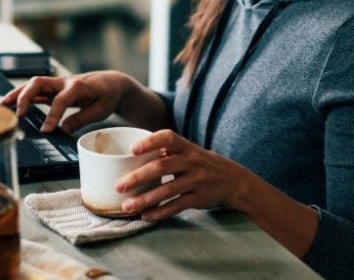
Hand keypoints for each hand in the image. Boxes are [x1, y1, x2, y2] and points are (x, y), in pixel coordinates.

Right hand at [0, 71, 133, 133]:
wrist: (111, 82)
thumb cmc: (107, 96)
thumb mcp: (100, 111)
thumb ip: (81, 119)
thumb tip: (62, 130)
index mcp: (78, 87)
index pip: (61, 100)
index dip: (52, 115)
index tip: (46, 131)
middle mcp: (65, 82)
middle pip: (39, 83)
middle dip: (26, 96)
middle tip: (18, 115)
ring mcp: (58, 83)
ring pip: (33, 84)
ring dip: (18, 93)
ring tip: (3, 105)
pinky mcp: (54, 88)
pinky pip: (36, 90)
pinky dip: (22, 95)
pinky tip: (10, 104)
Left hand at [115, 130, 251, 220]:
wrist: (234, 181)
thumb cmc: (202, 164)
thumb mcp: (189, 152)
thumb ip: (166, 151)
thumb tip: (132, 151)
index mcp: (187, 147)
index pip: (168, 138)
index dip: (150, 142)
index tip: (132, 149)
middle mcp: (192, 161)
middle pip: (162, 166)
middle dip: (138, 177)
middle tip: (119, 186)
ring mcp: (197, 180)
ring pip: (168, 190)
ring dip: (145, 199)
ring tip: (126, 206)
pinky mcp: (199, 198)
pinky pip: (177, 206)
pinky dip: (160, 212)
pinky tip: (146, 216)